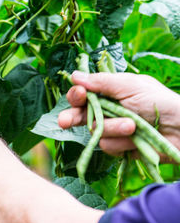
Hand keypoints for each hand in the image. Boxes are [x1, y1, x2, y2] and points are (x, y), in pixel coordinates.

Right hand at [58, 71, 179, 158]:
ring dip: (113, 128)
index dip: (77, 95)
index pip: (84, 94)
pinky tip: (135, 139)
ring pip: (96, 132)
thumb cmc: (159, 101)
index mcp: (109, 92)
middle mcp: (107, 111)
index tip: (79, 95)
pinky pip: (107, 146)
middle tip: (63, 122)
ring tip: (133, 125)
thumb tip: (74, 75)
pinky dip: (121, 142)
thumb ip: (101, 82)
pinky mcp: (118, 147)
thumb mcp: (130, 86)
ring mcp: (112, 130)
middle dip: (71, 117)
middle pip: (80, 115)